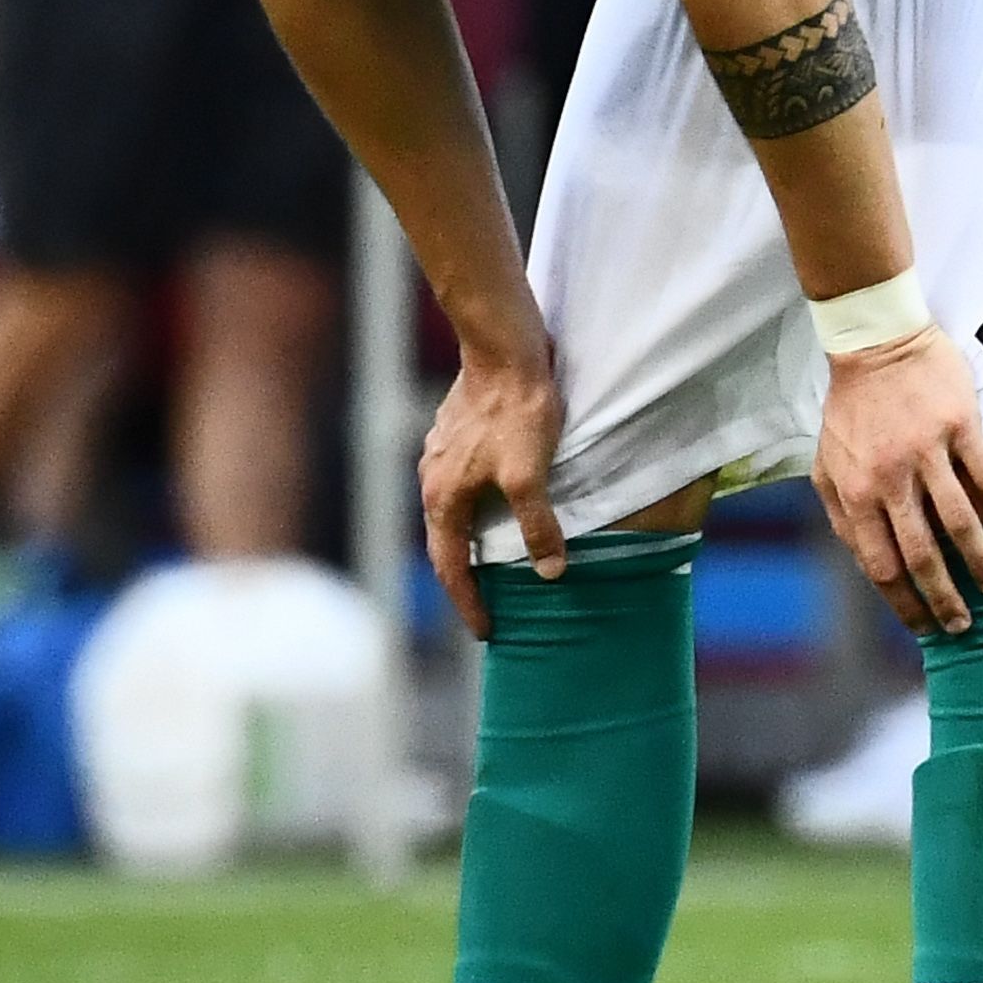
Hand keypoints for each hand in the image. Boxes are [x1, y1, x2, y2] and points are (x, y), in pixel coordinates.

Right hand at [418, 348, 568, 636]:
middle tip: (484, 609)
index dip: (469, 603)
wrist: (503, 350)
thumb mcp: (531, 473)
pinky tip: (494, 506)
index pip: (453, 568)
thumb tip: (550, 572)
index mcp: (444, 499)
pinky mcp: (453, 435)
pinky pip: (458, 487)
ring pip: (450, 513)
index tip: (486, 632)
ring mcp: (439, 456)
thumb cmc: (517, 410)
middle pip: (445, 544)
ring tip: (491, 564)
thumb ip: (538, 524)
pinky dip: (473, 511)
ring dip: (468, 543)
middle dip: (464, 581)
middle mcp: (432, 481)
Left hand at [815, 325, 982, 631]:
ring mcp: (927, 452)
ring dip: (981, 560)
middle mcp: (890, 479)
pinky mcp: (959, 426)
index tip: (924, 626)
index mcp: (854, 493)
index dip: (904, 603)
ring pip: (959, 521)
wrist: (875, 342)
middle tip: (964, 622)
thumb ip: (839, 513)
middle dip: (944, 597)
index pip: (881, 565)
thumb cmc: (850, 408)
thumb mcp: (827, 463)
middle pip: (922, 554)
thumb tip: (861, 560)